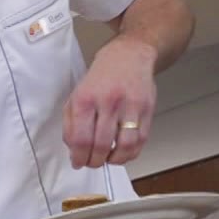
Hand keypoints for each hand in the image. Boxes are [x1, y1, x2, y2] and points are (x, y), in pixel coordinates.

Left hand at [64, 37, 157, 167]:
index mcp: (86, 99)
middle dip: (94, 161)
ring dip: (114, 160)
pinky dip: (130, 153)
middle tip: (92, 162)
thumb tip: (73, 149)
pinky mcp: (147, 109)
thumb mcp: (76, 95)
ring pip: (124, 146)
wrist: (130, 56)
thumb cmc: (101, 78)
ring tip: (107, 159)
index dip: (78, 157)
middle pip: (101, 145)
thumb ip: (71, 122)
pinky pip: (140, 140)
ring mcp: (130, 106)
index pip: (80, 139)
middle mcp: (108, 102)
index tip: (78, 162)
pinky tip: (122, 152)